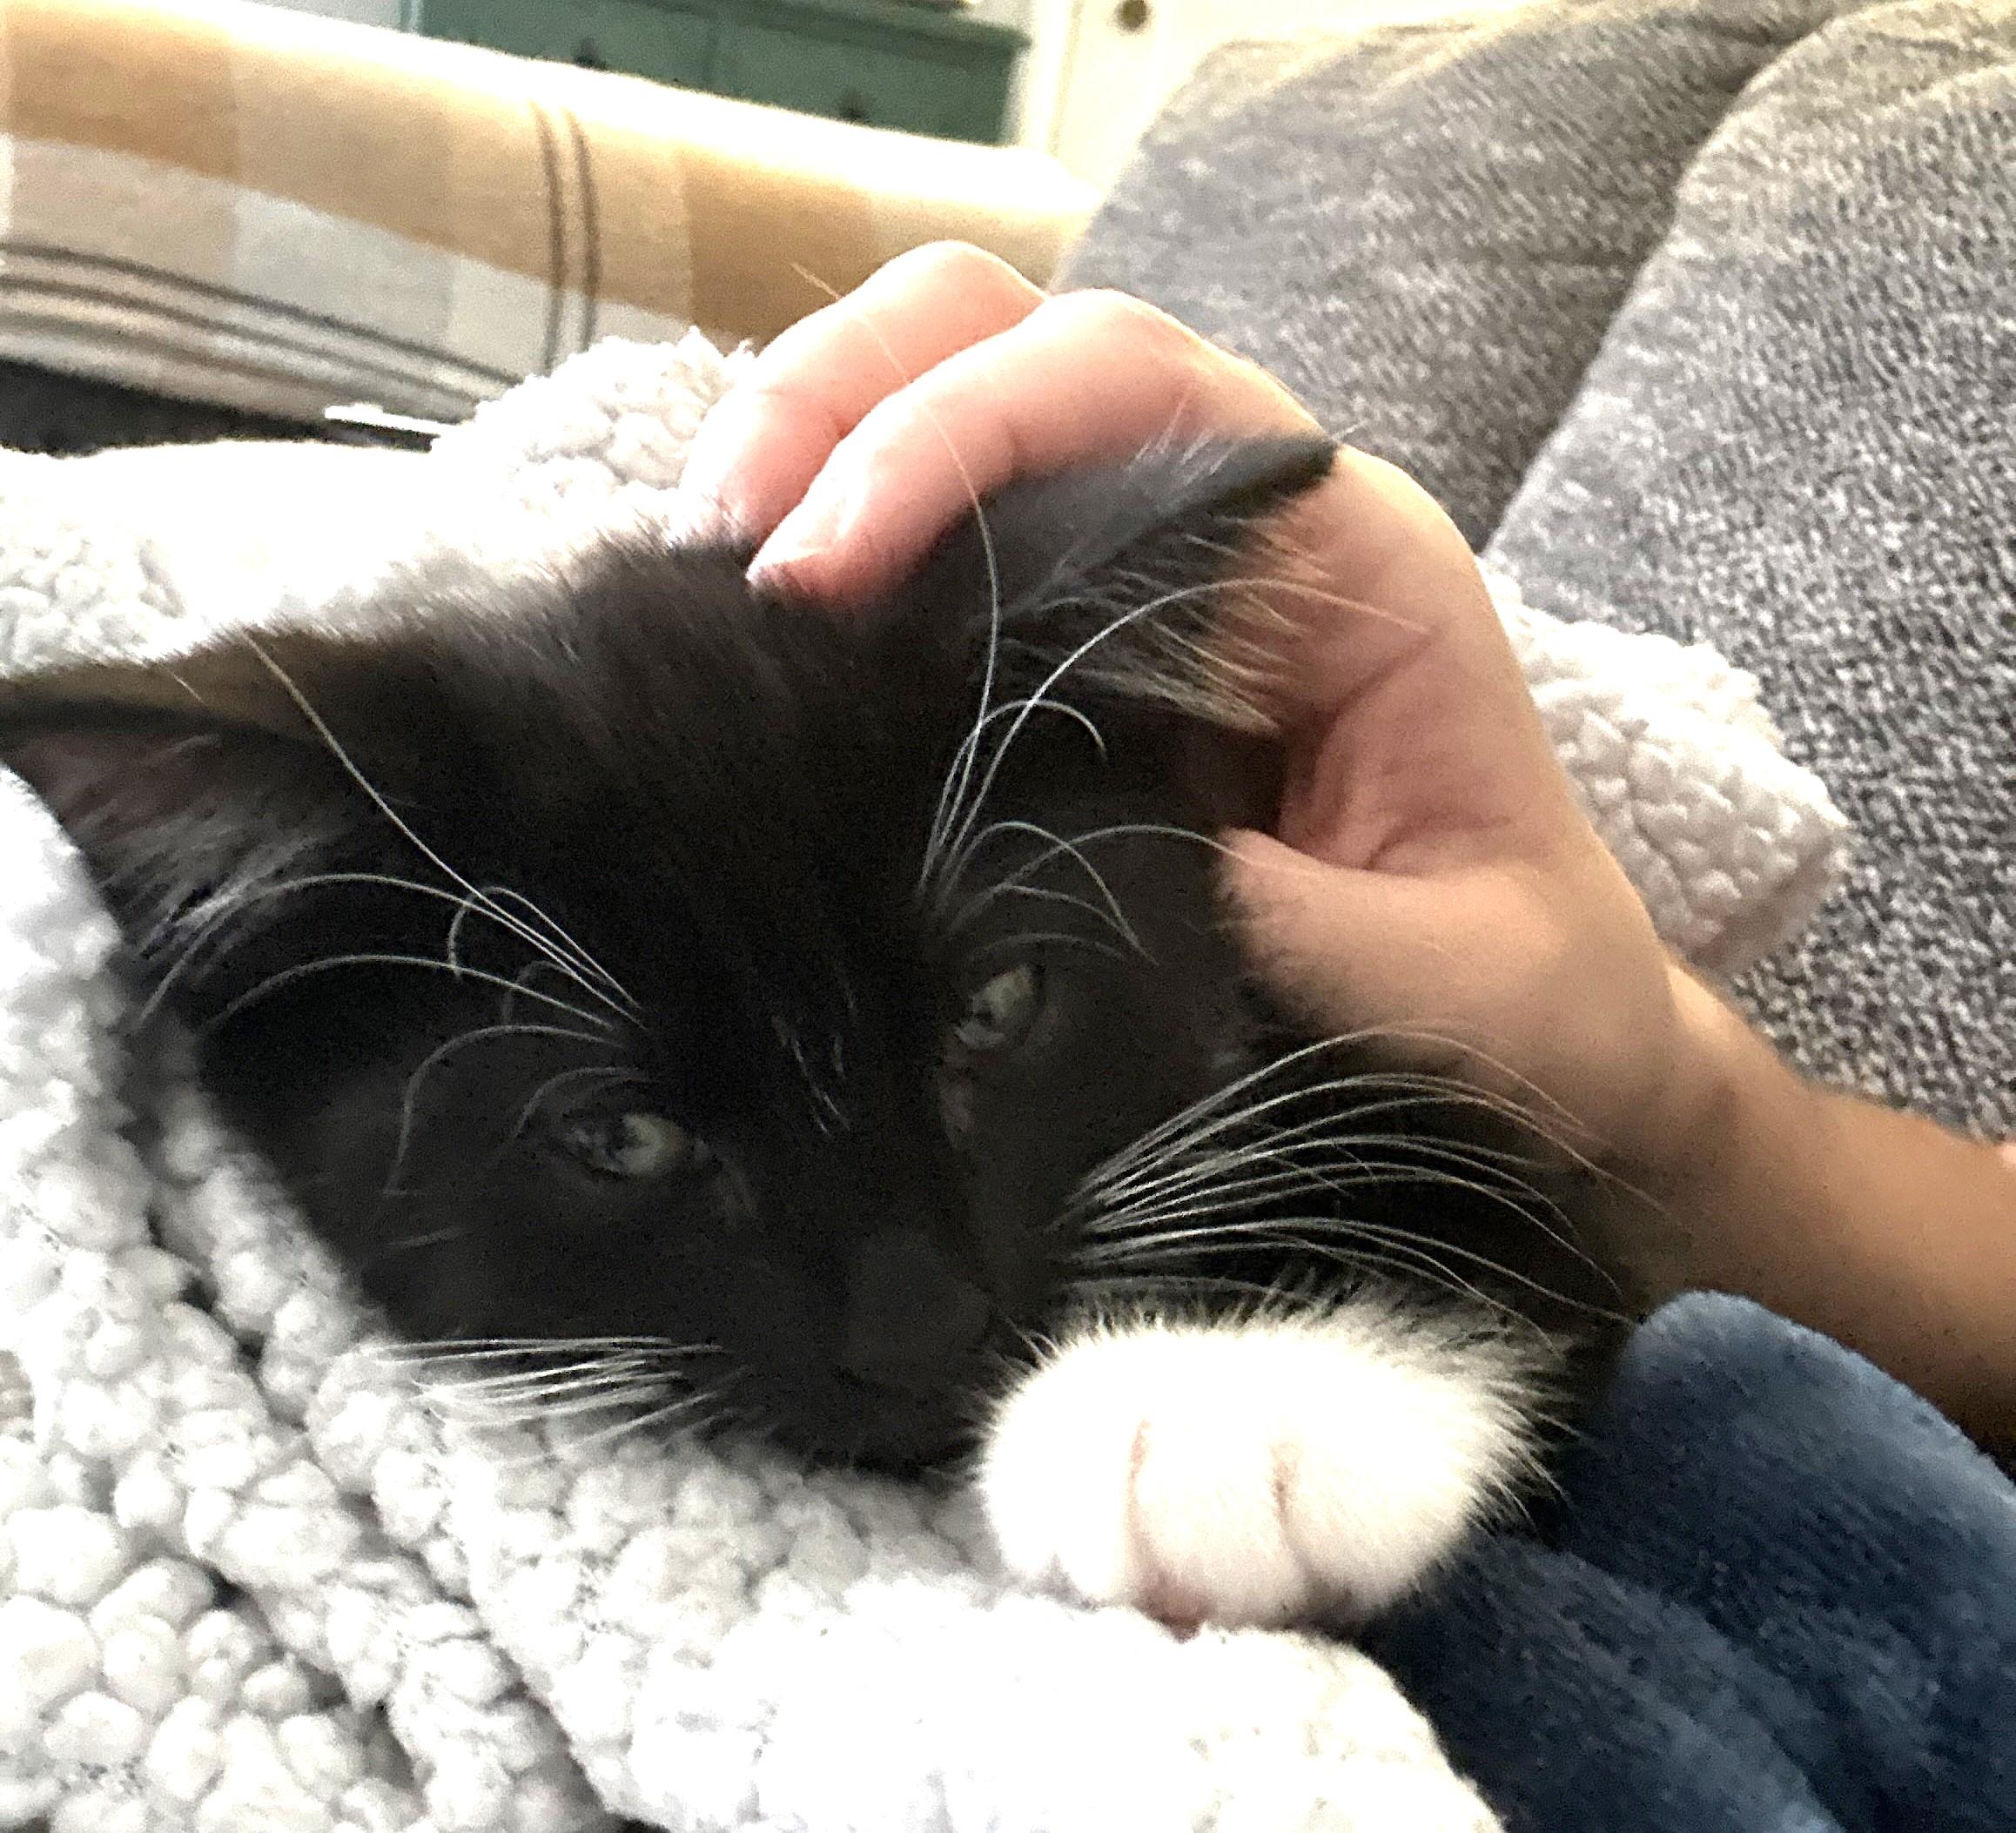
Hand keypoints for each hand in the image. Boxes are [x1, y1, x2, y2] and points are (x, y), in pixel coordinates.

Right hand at [681, 244, 1712, 1233]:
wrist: (1535, 1031)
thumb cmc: (1513, 995)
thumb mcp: (1426, 977)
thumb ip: (1264, 911)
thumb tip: (1039, 843)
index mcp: (1343, 552)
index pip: (1130, 384)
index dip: (957, 436)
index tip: (824, 573)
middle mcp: (1232, 517)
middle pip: (1008, 336)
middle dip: (840, 405)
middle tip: (725, 559)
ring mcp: (1141, 569)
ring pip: (946, 399)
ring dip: (800, 453)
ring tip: (695, 585)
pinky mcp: (1070, 645)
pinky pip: (930, 536)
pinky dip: (819, 545)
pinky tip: (739, 637)